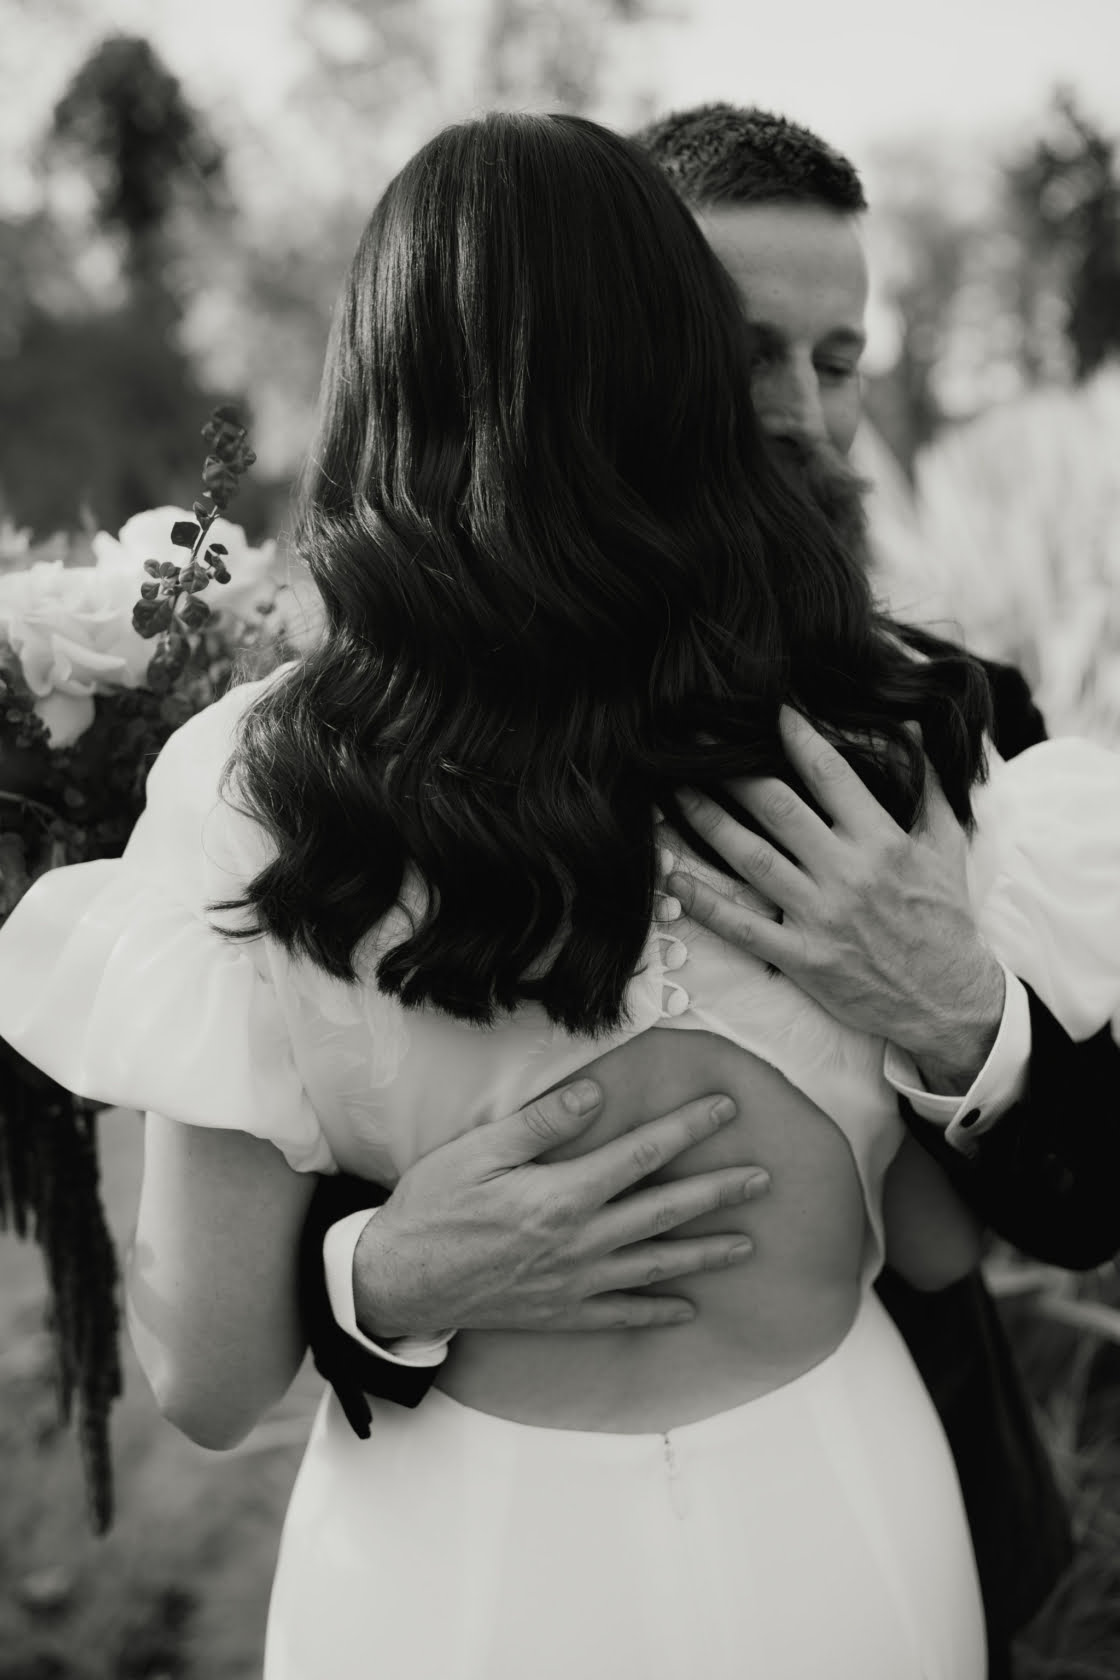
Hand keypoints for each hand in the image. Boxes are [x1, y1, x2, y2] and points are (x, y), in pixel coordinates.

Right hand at [352, 1082, 767, 1337]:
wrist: (398, 1281)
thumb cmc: (434, 1207)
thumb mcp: (478, 1151)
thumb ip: (542, 1124)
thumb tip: (597, 1094)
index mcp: (563, 1195)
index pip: (641, 1154)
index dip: (687, 1129)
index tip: (725, 1109)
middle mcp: (581, 1242)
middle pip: (664, 1211)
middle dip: (718, 1192)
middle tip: (764, 1178)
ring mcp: (575, 1283)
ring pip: (656, 1264)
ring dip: (706, 1252)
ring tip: (749, 1243)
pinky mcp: (562, 1312)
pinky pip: (622, 1314)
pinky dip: (658, 1311)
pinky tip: (688, 1308)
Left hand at [666, 707, 1004, 1092]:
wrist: (948, 1000)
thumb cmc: (944, 917)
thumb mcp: (947, 844)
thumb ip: (927, 783)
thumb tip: (905, 724)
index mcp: (882, 841)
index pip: (830, 774)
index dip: (796, 736)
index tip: (767, 709)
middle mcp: (847, 874)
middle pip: (777, 808)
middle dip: (733, 769)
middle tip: (697, 738)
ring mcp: (820, 917)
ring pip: (752, 859)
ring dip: (707, 822)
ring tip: (672, 792)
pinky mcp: (802, 958)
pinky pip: (743, 927)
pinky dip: (705, 904)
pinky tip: (673, 879)